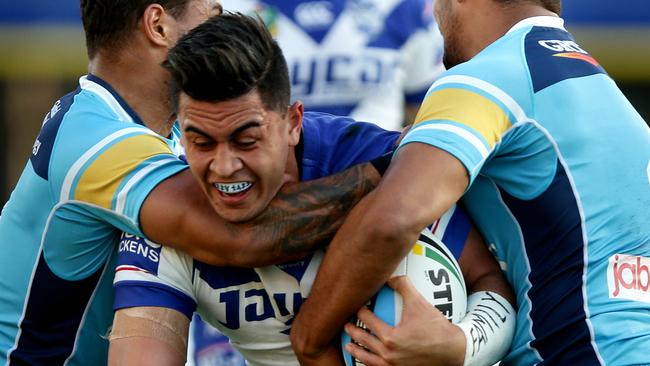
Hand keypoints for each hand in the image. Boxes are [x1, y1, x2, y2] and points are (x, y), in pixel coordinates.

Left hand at [343, 276, 465, 365]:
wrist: (453, 351)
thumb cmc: (436, 328)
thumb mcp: (419, 303)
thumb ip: (404, 286)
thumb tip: (392, 276)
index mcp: (390, 338)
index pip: (368, 321)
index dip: (361, 312)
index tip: (357, 307)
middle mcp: (388, 355)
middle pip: (364, 340)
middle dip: (353, 331)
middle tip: (346, 325)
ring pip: (367, 359)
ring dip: (357, 351)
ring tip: (349, 345)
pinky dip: (369, 363)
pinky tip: (366, 360)